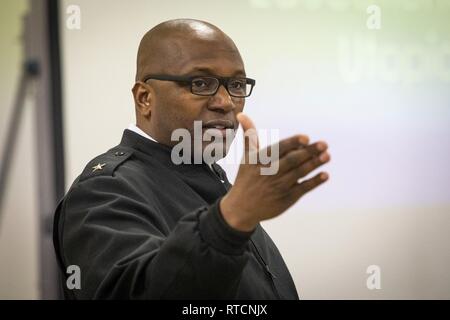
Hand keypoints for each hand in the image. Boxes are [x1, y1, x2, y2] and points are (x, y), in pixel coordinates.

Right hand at [220, 113, 329, 231]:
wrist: (241, 208)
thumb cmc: (246, 178)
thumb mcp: (247, 157)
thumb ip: (249, 135)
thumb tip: (241, 114)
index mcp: (260, 160)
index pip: (279, 149)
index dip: (293, 143)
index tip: (306, 138)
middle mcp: (270, 172)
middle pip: (292, 160)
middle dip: (308, 152)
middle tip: (324, 144)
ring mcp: (279, 186)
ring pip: (299, 173)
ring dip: (314, 164)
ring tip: (327, 156)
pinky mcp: (286, 199)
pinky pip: (302, 189)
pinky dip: (314, 182)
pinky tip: (325, 175)